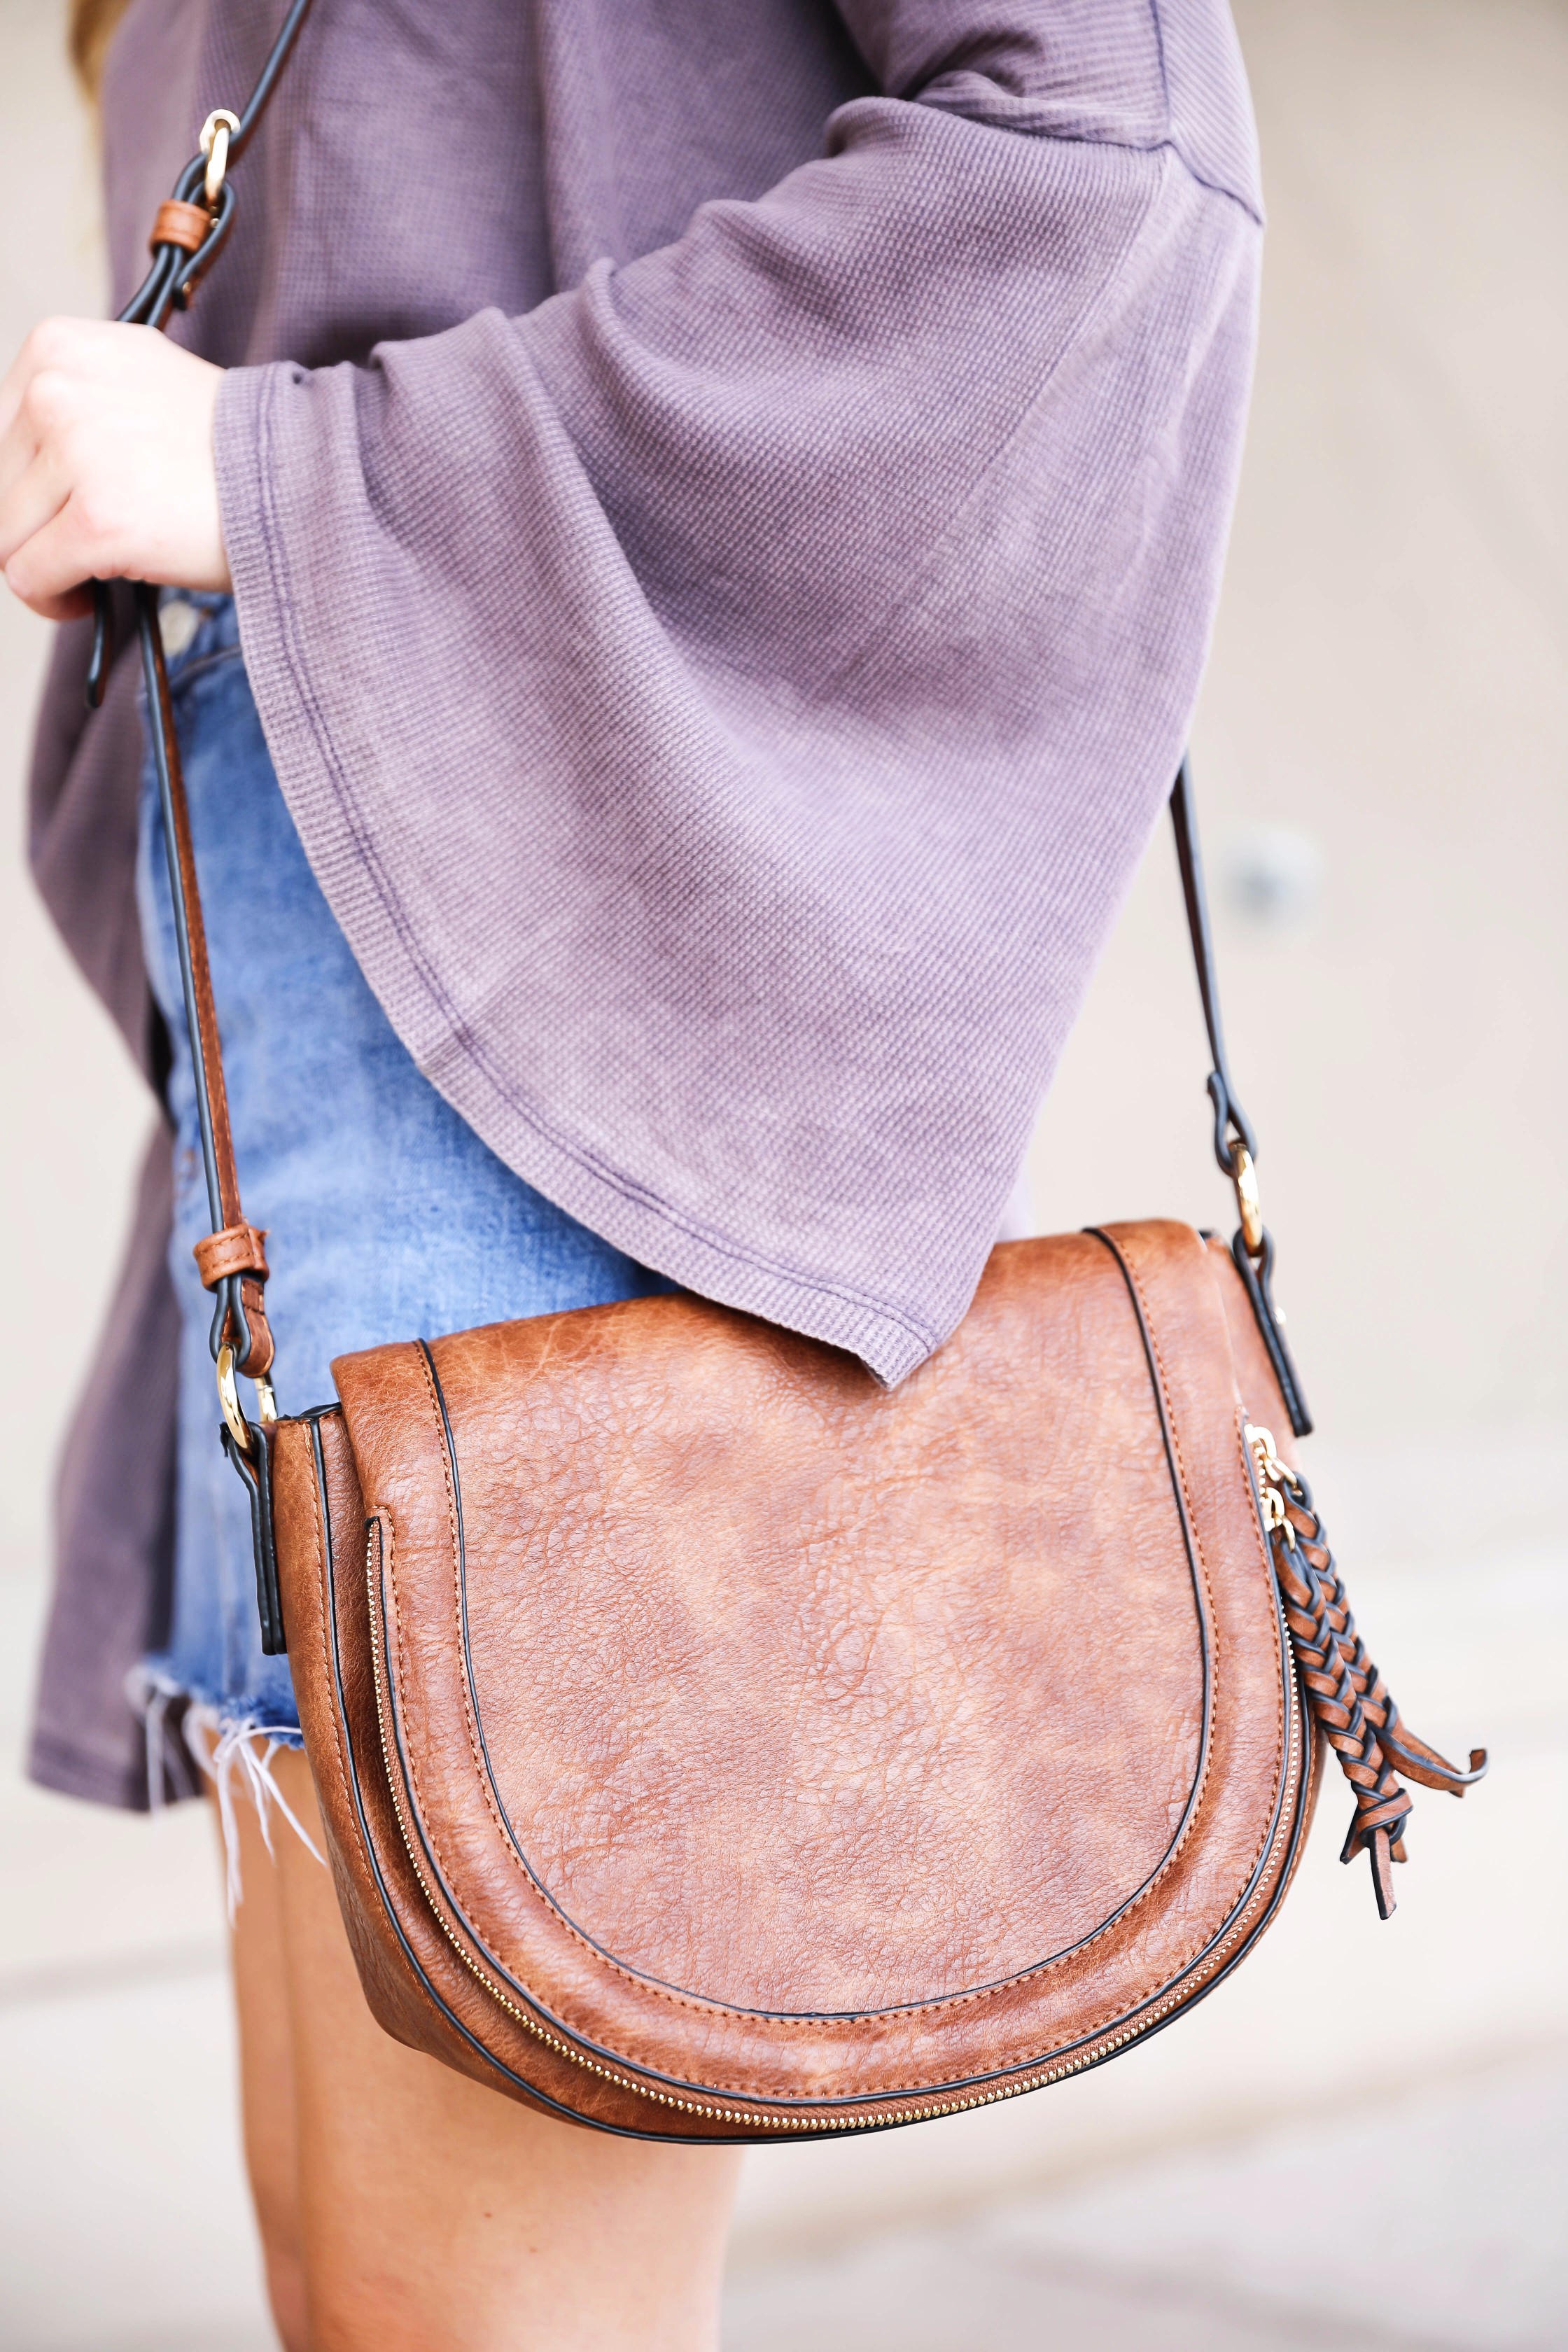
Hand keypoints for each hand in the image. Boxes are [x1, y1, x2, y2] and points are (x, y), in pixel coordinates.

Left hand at [0, 317, 228, 621]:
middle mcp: (57, 389)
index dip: (22, 483)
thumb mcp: (134, 385)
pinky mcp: (97, 520)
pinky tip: (87, 598)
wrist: (300, 478)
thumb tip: (10, 472)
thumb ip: (69, 406)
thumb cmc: (227, 446)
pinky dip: (54, 599)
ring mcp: (77, 453)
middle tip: (84, 544)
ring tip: (94, 569)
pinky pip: (30, 577)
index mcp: (59, 346)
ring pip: (7, 536)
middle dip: (33, 526)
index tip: (57, 506)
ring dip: (45, 564)